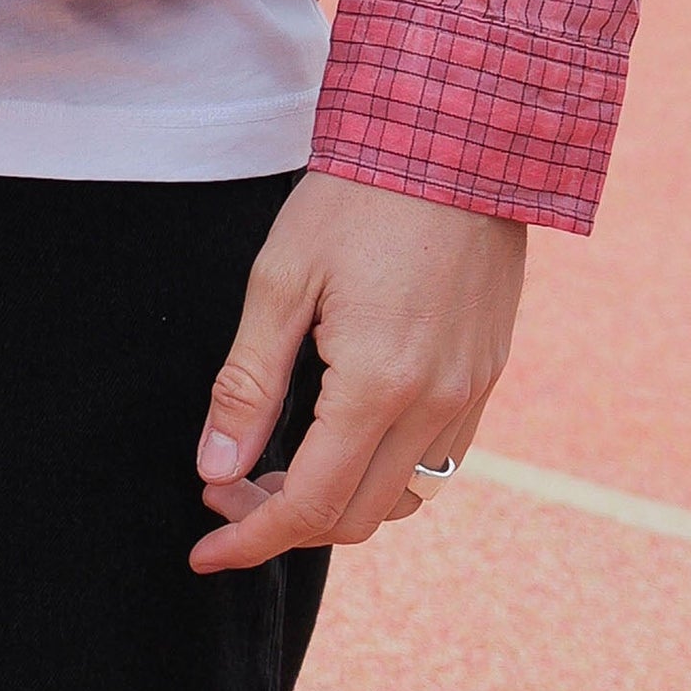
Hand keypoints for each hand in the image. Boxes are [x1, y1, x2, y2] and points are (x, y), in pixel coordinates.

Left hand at [189, 170, 524, 576]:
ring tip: (281, 467)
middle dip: (282, 522)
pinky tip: (343, 438)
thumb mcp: (280, 281)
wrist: (459, 139)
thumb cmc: (359, 197)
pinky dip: (384, 474)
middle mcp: (435, 403)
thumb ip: (248, 384)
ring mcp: (470, 392)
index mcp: (378, 385)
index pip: (308, 504)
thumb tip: (215, 469)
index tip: (203, 552)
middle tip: (227, 486)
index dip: (249, 539)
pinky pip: (438, 462)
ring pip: (402, 498)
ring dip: (337, 503)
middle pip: (355, 517)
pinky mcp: (487, 374)